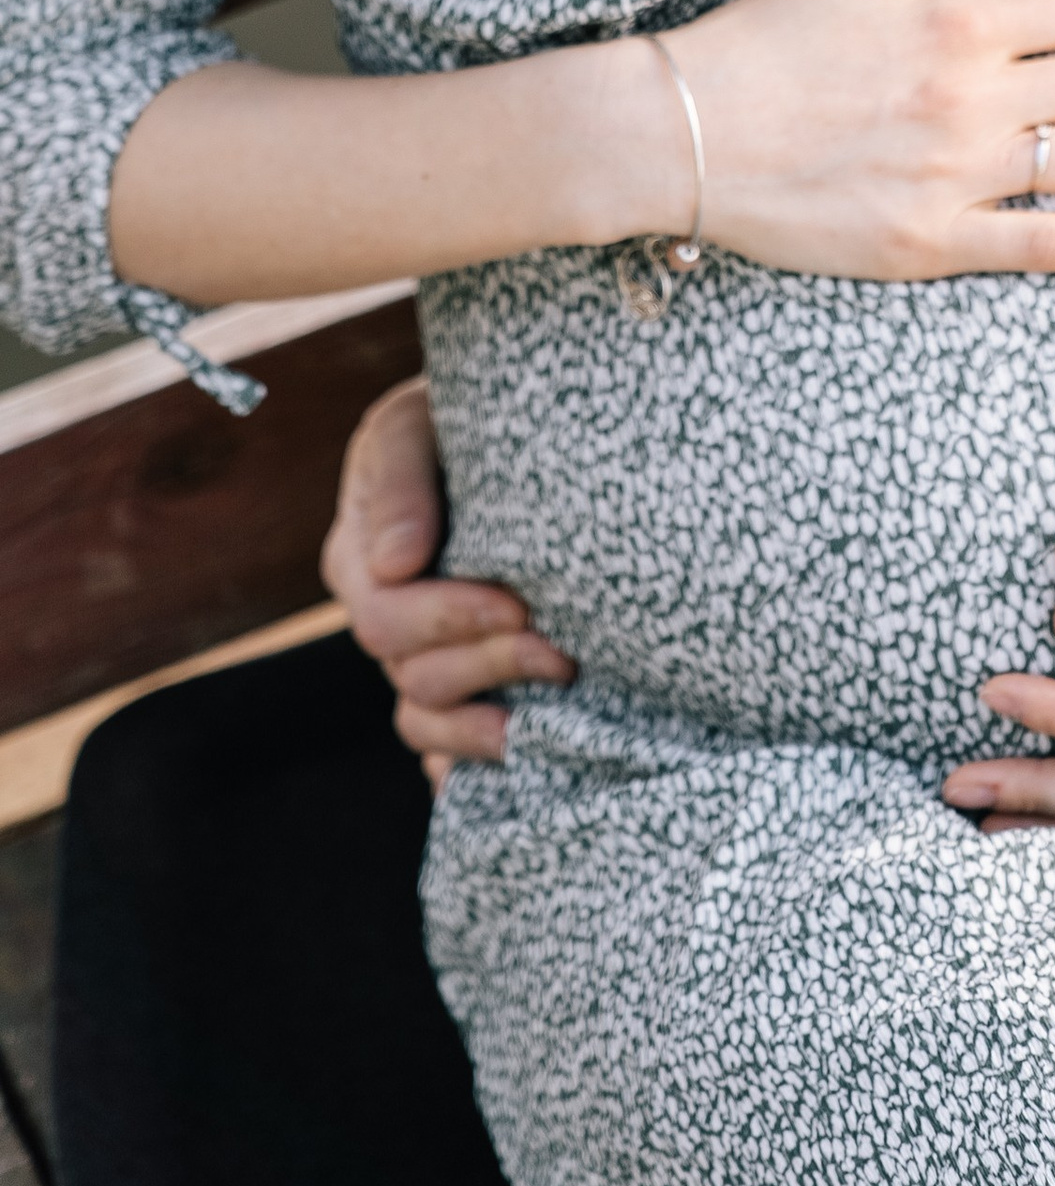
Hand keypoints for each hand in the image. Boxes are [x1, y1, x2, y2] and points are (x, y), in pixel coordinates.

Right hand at [319, 375, 572, 784]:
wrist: (518, 431)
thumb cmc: (462, 418)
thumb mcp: (417, 422)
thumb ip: (399, 480)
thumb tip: (396, 564)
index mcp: (361, 557)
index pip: (385, 617)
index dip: (451, 618)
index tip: (518, 599)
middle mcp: (384, 617)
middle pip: (413, 675)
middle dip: (490, 662)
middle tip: (561, 649)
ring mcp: (418, 658)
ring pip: (427, 718)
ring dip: (491, 718)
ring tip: (561, 687)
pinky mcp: (460, 689)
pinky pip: (444, 756)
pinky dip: (470, 766)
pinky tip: (523, 761)